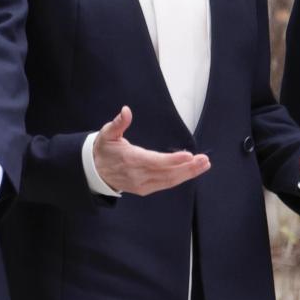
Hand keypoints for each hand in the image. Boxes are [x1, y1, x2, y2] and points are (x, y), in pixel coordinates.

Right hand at [93, 105, 210, 195]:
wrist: (94, 172)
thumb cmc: (104, 150)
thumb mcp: (107, 134)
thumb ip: (118, 123)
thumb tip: (126, 111)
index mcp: (130, 159)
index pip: (155, 161)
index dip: (173, 159)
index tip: (189, 155)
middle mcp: (138, 175)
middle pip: (167, 173)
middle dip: (188, 167)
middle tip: (204, 160)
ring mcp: (142, 184)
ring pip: (168, 181)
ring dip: (188, 173)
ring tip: (203, 165)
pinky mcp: (144, 189)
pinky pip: (165, 184)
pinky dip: (179, 178)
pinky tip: (190, 171)